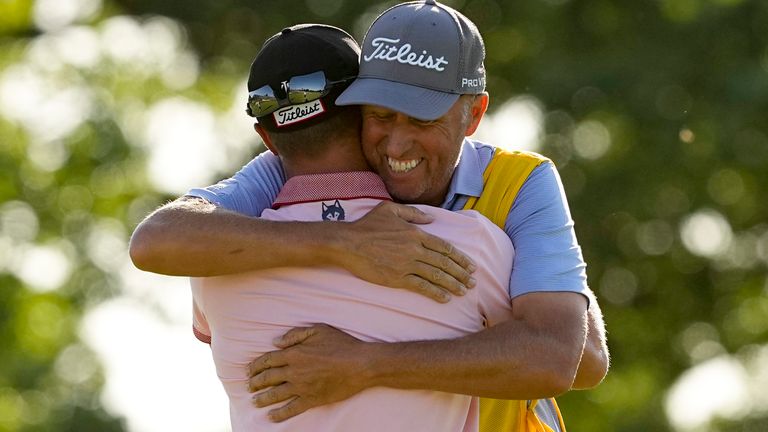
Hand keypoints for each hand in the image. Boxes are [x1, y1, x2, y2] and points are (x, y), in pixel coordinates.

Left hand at [246, 324, 369, 421]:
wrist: (360, 365)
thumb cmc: (341, 344)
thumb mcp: (318, 330)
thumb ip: (295, 335)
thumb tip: (276, 342)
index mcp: (294, 353)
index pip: (267, 360)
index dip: (255, 366)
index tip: (248, 370)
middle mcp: (294, 371)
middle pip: (268, 378)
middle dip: (255, 382)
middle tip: (249, 386)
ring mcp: (302, 387)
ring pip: (275, 394)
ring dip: (262, 399)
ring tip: (255, 401)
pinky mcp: (312, 399)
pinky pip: (291, 409)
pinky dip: (279, 414)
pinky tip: (272, 416)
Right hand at [336, 201, 476, 302]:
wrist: (347, 243)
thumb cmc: (367, 225)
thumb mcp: (390, 210)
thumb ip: (413, 213)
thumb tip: (432, 219)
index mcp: (416, 233)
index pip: (445, 247)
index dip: (460, 258)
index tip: (471, 266)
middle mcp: (415, 249)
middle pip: (445, 263)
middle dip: (462, 273)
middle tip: (473, 282)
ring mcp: (407, 264)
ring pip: (436, 276)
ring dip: (453, 284)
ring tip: (463, 291)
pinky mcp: (397, 278)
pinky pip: (421, 287)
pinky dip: (435, 293)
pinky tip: (445, 298)